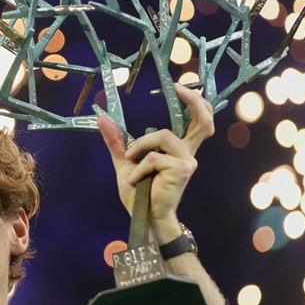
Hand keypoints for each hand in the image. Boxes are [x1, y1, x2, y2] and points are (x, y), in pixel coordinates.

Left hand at [97, 83, 214, 230]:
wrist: (145, 217)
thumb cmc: (140, 194)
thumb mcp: (125, 162)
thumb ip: (117, 141)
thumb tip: (102, 118)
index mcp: (180, 148)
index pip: (198, 121)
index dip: (195, 102)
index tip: (179, 87)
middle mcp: (188, 152)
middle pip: (203, 119)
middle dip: (193, 99)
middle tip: (177, 86)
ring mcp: (187, 160)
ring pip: (161, 136)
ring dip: (140, 148)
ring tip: (132, 168)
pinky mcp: (181, 169)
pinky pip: (153, 157)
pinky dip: (139, 168)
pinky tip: (136, 181)